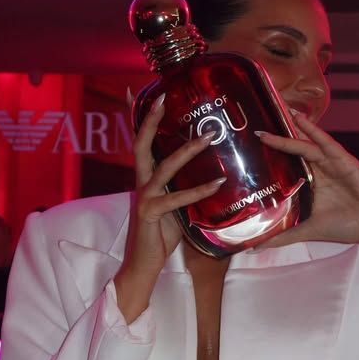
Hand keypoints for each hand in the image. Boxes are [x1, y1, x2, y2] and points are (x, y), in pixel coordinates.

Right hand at [115, 94, 224, 321]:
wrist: (143, 265)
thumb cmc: (161, 236)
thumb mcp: (175, 207)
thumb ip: (186, 189)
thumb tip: (214, 176)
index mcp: (146, 178)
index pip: (142, 143)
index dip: (142, 119)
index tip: (146, 94)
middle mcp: (141, 183)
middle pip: (141, 144)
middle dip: (151, 120)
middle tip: (163, 97)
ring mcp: (145, 197)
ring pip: (163, 167)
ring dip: (186, 150)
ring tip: (208, 136)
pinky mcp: (151, 214)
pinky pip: (177, 198)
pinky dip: (198, 190)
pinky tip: (217, 184)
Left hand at [255, 113, 358, 266]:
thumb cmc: (347, 226)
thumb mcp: (307, 230)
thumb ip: (282, 236)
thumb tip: (254, 247)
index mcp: (312, 184)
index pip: (288, 165)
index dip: (272, 156)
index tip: (252, 147)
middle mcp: (320, 170)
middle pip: (295, 150)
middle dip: (278, 137)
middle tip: (258, 125)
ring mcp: (331, 163)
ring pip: (306, 143)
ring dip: (291, 129)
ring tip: (275, 111)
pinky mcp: (342, 159)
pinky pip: (324, 141)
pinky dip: (312, 130)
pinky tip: (298, 118)